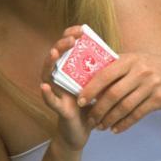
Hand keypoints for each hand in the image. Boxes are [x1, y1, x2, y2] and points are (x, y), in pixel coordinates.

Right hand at [40, 25, 92, 150]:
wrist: (83, 131)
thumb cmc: (91, 106)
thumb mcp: (97, 86)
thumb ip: (100, 72)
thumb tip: (115, 55)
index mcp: (70, 71)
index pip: (66, 48)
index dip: (70, 36)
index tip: (80, 28)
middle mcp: (60, 78)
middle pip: (56, 57)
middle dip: (61, 45)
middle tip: (71, 38)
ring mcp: (57, 92)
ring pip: (48, 75)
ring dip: (50, 63)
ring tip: (54, 53)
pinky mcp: (59, 109)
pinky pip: (50, 100)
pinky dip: (46, 94)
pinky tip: (45, 86)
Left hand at [75, 51, 160, 132]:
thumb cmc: (152, 68)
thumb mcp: (136, 60)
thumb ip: (116, 67)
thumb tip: (88, 77)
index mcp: (130, 59)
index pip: (105, 75)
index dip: (91, 89)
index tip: (80, 101)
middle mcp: (140, 71)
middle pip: (113, 94)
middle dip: (98, 109)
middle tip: (90, 119)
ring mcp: (151, 85)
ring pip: (124, 107)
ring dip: (110, 119)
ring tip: (100, 126)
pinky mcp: (158, 99)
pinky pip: (137, 114)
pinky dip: (124, 124)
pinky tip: (115, 128)